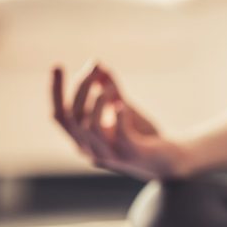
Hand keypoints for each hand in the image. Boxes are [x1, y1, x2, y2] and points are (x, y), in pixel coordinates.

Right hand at [51, 63, 188, 179]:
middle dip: (81, 88)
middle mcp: (91, 151)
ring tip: (110, 86)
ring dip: (98, 100)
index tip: (58, 65)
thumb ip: (110, 90)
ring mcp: (110, 155)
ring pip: (90, 126)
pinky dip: (119, 116)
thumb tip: (98, 65)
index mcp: (84, 141)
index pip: (60, 116)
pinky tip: (123, 103)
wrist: (171, 160)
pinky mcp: (131, 155)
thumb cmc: (144, 136)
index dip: (56, 91)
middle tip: (95, 68)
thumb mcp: (124, 109)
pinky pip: (119, 134)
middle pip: (73, 117)